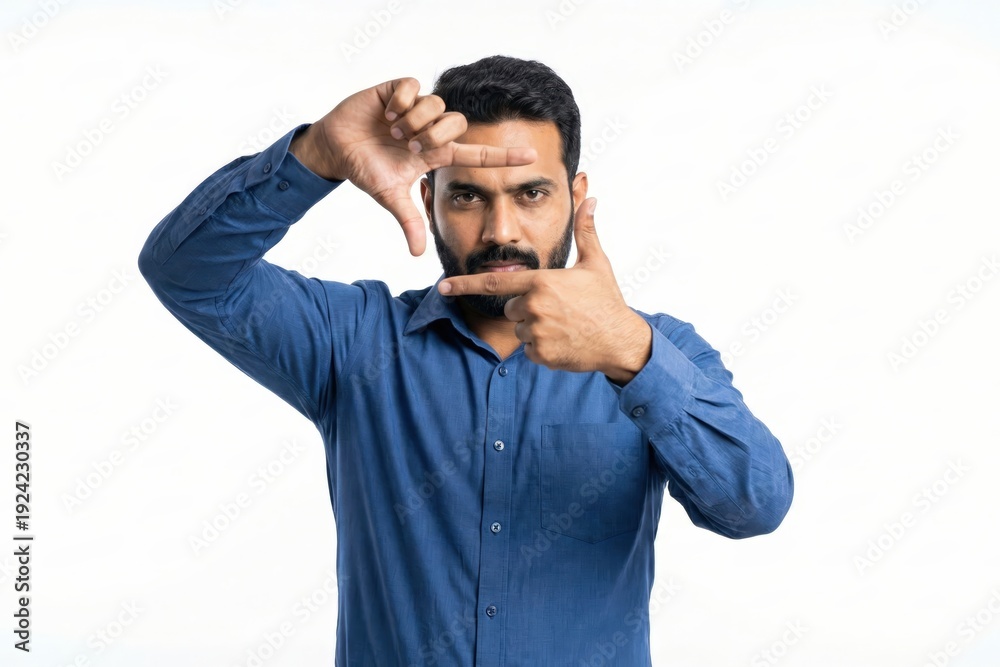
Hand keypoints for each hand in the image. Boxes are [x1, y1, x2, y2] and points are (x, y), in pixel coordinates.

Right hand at [290, 78, 536, 255]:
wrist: (336, 148)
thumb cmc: (366, 170)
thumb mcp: (389, 197)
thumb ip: (408, 221)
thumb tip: (418, 254)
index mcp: (436, 154)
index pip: (477, 154)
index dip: (503, 155)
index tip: (531, 156)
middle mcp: (432, 129)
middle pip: (458, 123)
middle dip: (434, 136)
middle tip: (409, 146)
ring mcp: (417, 108)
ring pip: (437, 104)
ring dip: (413, 121)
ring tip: (393, 130)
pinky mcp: (398, 89)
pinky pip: (413, 87)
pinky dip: (400, 101)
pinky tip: (386, 112)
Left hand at [438, 198, 651, 381]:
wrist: (620, 341)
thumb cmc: (607, 301)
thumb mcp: (595, 264)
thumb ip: (585, 232)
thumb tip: (590, 199)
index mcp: (541, 282)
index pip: (494, 283)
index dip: (465, 284)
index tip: (443, 286)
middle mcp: (534, 307)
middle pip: (511, 307)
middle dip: (526, 308)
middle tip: (557, 309)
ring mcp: (536, 333)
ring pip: (519, 329)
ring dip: (535, 328)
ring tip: (563, 325)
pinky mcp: (540, 354)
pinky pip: (528, 349)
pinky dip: (542, 347)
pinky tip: (564, 341)